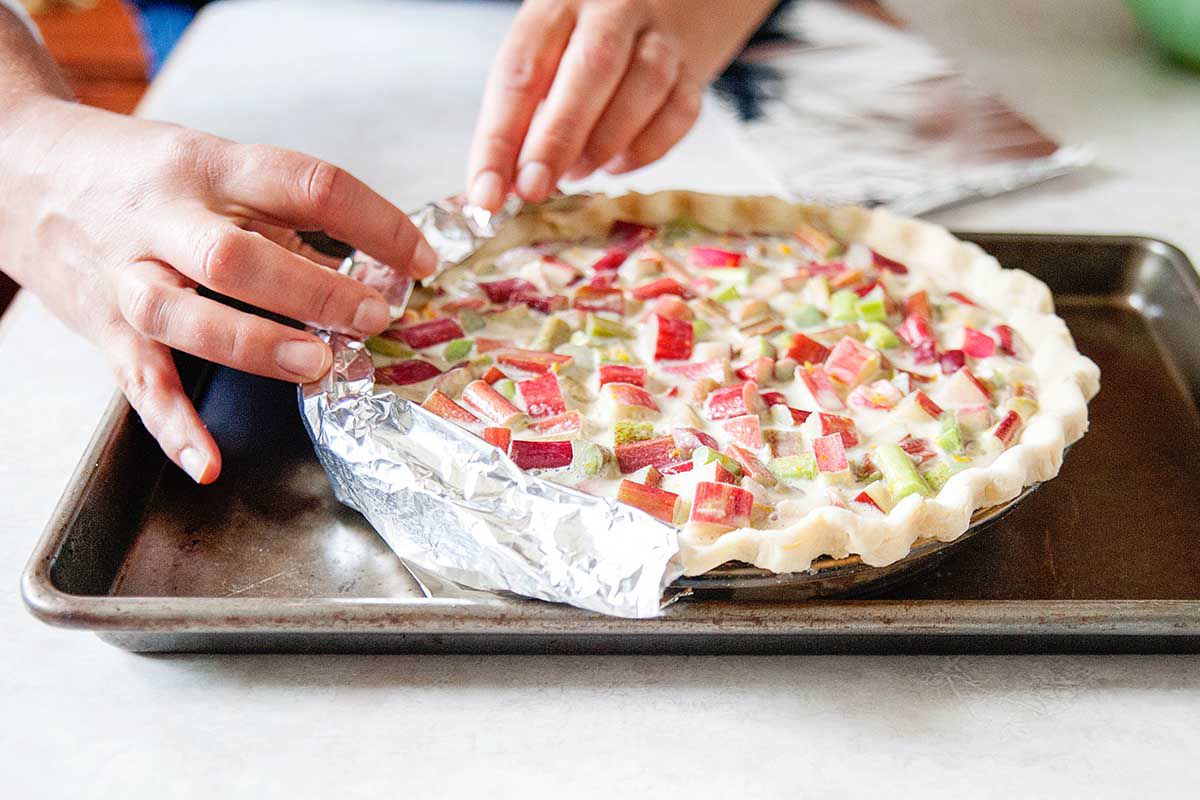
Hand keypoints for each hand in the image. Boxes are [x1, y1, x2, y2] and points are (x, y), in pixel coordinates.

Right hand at [0, 97, 435, 482]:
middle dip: (314, 292)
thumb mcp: (217, 167)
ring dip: (253, 344)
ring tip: (317, 366)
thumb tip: (370, 269)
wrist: (19, 168)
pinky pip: (137, 382)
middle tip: (373, 317)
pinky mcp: (101, 328)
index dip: (374, 222)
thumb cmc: (143, 174)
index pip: (307, 183)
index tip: (419, 258)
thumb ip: (284, 219)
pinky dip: (174, 427)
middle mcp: (165, 218)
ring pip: (179, 312)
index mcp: (211, 165)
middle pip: (236, 255)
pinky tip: (208, 463)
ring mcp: (126, 274)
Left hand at [466, 0, 776, 209]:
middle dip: (556, 139)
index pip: (520, 71)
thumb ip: (526, 111)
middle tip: (534, 188)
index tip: (486, 192)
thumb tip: (503, 184)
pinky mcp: (695, 67)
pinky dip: (645, 150)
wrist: (673, 0)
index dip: (499, 138)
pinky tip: (616, 163)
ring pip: (643, 87)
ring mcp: (660, 34)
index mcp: (558, 2)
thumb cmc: (589, 35)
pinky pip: (678, 113)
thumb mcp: (546, 52)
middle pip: (589, 69)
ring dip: (603, 144)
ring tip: (576, 172)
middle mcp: (612, 8)